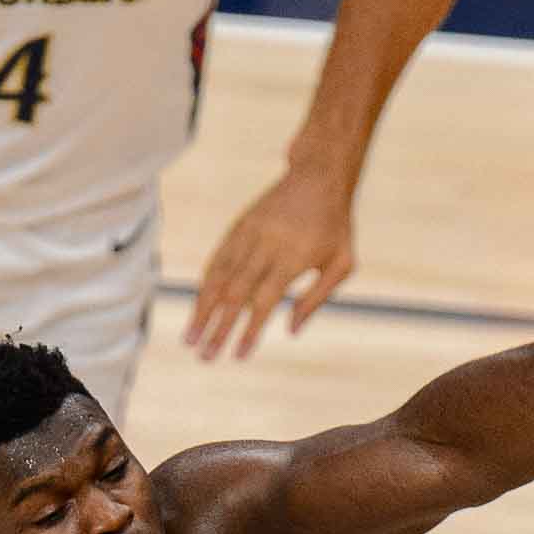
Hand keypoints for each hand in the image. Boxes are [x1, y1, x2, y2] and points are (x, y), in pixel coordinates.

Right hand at [185, 163, 353, 360]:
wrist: (318, 177)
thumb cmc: (336, 227)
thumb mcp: (342, 264)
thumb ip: (317, 298)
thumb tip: (290, 331)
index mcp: (292, 258)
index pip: (264, 301)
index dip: (249, 330)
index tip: (238, 356)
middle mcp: (265, 245)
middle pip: (235, 294)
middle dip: (218, 327)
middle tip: (204, 356)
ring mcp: (248, 234)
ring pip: (219, 276)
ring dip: (202, 309)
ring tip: (191, 337)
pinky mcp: (239, 226)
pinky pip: (218, 259)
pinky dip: (207, 284)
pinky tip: (199, 305)